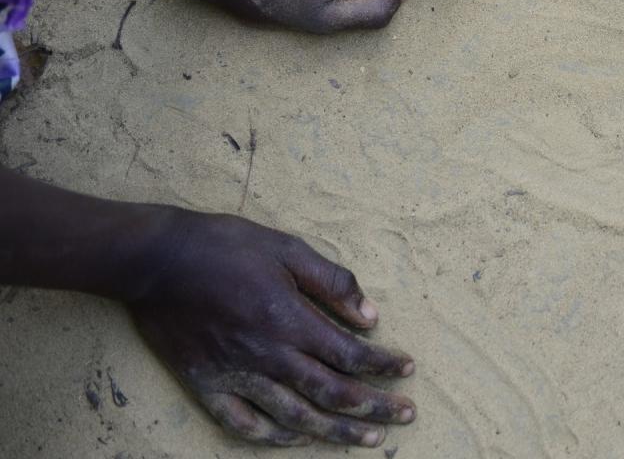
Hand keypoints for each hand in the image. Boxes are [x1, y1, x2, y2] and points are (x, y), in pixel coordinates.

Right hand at [125, 209, 413, 447]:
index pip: (349, 354)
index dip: (383, 365)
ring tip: (367, 440)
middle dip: (373, 407)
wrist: (153, 259)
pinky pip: (243, 424)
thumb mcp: (287, 249)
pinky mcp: (205, 385)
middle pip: (331, 392)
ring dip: (334, 431)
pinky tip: (296, 439)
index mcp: (289, 320)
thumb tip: (369, 316)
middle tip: (405, 416)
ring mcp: (234, 375)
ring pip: (294, 416)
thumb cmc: (224, 246)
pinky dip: (273, 437)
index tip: (408, 370)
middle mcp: (266, 356)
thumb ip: (332, 282)